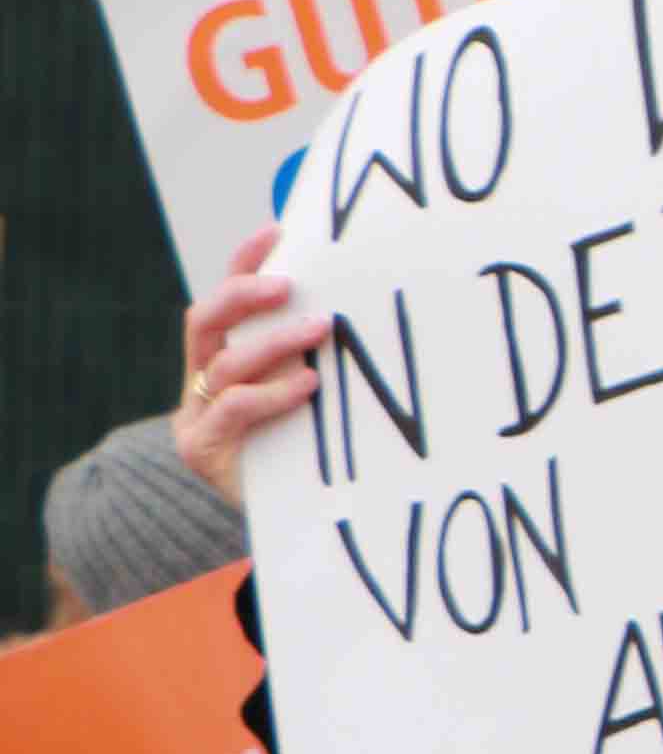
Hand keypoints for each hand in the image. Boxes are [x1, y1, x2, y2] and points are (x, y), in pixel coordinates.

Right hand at [177, 224, 329, 508]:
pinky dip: (272, 393)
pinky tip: (309, 385)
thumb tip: (374, 305)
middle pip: (204, 321)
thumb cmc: (311, 450)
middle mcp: (203, 382)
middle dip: (243, 294)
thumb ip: (321, 356)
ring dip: (274, 342)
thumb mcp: (317, 394)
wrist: (292, 524)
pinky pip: (234, 409)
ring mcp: (198, 416)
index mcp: (223, 359)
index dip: (243, 261)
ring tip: (320, 329)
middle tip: (289, 284)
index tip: (279, 229)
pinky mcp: (204, 450)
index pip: (225, 299)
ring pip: (224, 363)